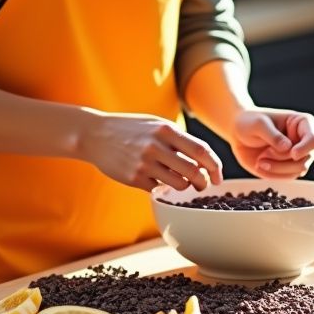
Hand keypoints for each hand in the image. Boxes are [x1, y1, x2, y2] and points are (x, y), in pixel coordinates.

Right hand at [78, 112, 222, 192]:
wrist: (95, 134)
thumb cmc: (130, 129)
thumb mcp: (155, 124)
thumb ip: (177, 139)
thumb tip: (203, 160)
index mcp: (166, 130)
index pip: (201, 151)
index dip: (215, 166)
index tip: (218, 176)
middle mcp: (156, 146)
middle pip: (194, 172)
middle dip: (203, 183)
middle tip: (203, 185)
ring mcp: (144, 163)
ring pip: (179, 184)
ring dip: (185, 187)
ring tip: (181, 183)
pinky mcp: (134, 178)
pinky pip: (158, 189)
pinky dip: (164, 189)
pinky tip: (160, 182)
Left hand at [229, 107, 313, 179]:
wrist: (238, 132)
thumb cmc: (250, 121)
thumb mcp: (258, 124)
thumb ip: (273, 135)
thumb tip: (288, 148)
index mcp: (302, 123)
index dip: (306, 148)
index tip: (292, 153)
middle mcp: (303, 140)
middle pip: (306, 158)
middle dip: (283, 159)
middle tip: (264, 154)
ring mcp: (297, 155)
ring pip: (298, 170)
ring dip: (278, 168)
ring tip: (260, 161)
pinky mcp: (287, 167)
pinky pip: (287, 177)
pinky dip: (273, 175)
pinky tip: (259, 166)